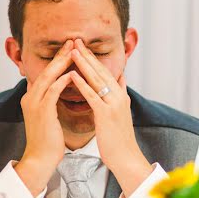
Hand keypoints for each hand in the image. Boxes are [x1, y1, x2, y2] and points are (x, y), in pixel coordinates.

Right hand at [16, 40, 77, 194]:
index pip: (47, 73)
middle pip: (46, 71)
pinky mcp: (41, 112)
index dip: (59, 59)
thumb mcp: (50, 116)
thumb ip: (52, 101)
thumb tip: (61, 90)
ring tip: (74, 51)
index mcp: (33, 97)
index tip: (72, 47)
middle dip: (60, 55)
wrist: (41, 159)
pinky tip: (71, 74)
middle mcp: (31, 97)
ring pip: (48, 78)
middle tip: (73, 41)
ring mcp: (34, 104)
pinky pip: (51, 93)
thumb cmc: (49, 140)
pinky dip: (60, 82)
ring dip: (61, 64)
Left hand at [68, 39, 151, 196]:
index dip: (94, 58)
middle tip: (76, 40)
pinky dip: (82, 84)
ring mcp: (114, 104)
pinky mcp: (106, 114)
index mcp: (122, 96)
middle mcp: (119, 97)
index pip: (107, 72)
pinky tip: (72, 74)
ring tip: (72, 51)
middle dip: (88, 55)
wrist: (126, 157)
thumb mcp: (123, 112)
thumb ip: (121, 94)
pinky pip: (92, 96)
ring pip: (97, 79)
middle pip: (102, 71)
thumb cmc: (120, 139)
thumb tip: (121, 79)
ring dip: (84, 64)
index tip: (83, 46)